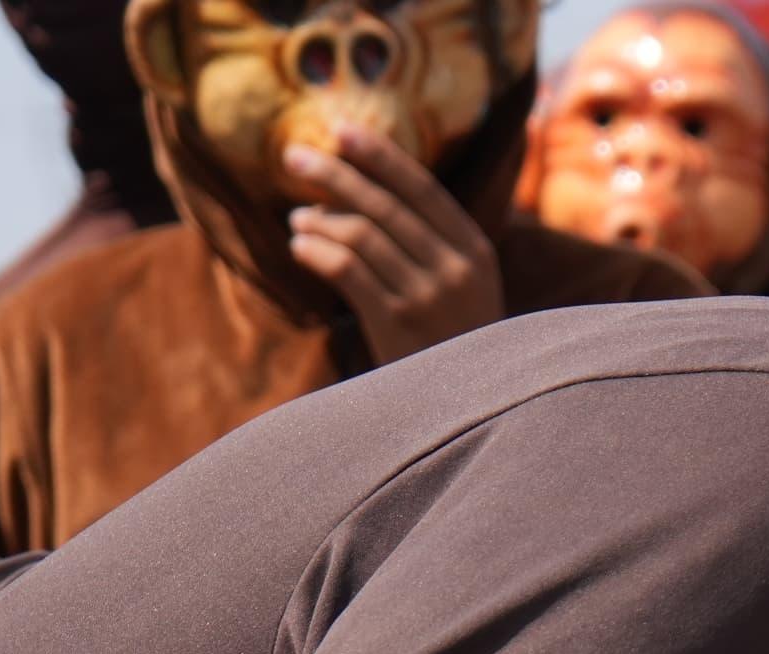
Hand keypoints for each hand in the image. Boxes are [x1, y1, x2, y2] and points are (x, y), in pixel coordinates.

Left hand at [285, 129, 503, 364]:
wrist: (464, 408)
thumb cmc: (452, 342)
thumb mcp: (462, 287)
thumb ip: (429, 241)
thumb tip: (357, 188)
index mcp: (476, 251)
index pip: (422, 188)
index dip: (380, 155)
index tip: (342, 129)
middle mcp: (455, 269)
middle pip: (384, 205)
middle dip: (334, 175)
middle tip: (293, 156)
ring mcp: (427, 297)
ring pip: (360, 235)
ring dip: (319, 219)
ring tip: (297, 217)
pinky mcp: (396, 324)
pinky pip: (346, 271)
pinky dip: (316, 252)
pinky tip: (300, 247)